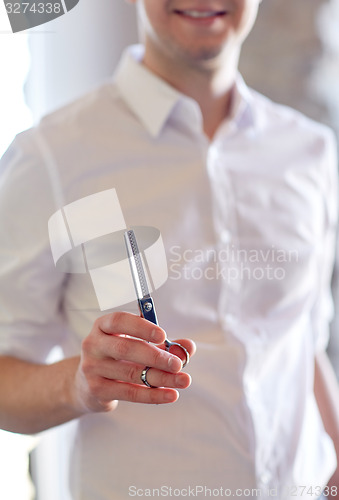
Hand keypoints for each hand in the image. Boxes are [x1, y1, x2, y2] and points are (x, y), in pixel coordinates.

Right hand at [73, 312, 195, 413]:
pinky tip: (171, 394)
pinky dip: (153, 395)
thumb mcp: (138, 344)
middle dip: (155, 356)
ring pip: (130, 373)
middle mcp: (93, 344)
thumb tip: (189, 347)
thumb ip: (164, 344)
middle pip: (125, 348)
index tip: (163, 335)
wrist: (89, 384)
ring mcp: (92, 368)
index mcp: (103, 326)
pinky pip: (129, 393)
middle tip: (178, 364)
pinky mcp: (97, 390)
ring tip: (183, 380)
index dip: (141, 327)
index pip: (120, 321)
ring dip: (160, 377)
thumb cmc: (120, 357)